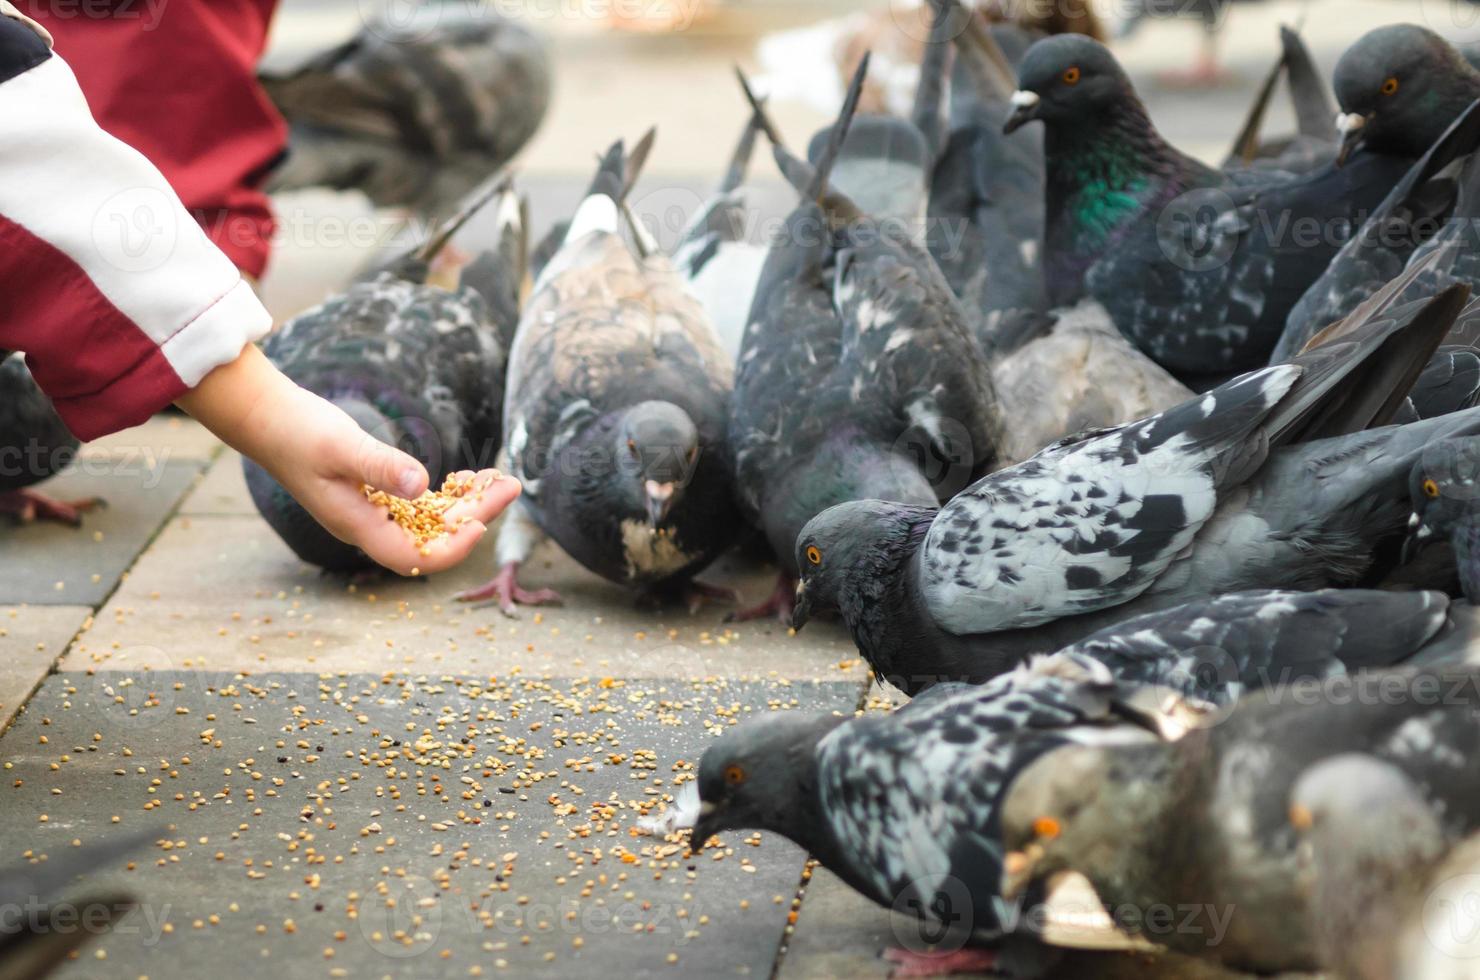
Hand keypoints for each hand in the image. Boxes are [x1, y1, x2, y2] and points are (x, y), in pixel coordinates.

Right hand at [178, 345, 519, 574]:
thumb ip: (380, 465)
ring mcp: (374, 513)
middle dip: (476, 516)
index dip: (452, 548)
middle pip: (433, 539)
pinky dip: (449, 495)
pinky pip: (422, 507)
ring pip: (432, 522)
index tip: (481, 524)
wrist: (268, 418)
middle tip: (512, 485)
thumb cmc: (298, 432)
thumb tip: (422, 485)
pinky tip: (470, 477)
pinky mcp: (377, 495)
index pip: (415, 558)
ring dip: (468, 505)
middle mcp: (369, 527)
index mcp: (358, 527)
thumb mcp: (342, 446)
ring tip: (500, 478)